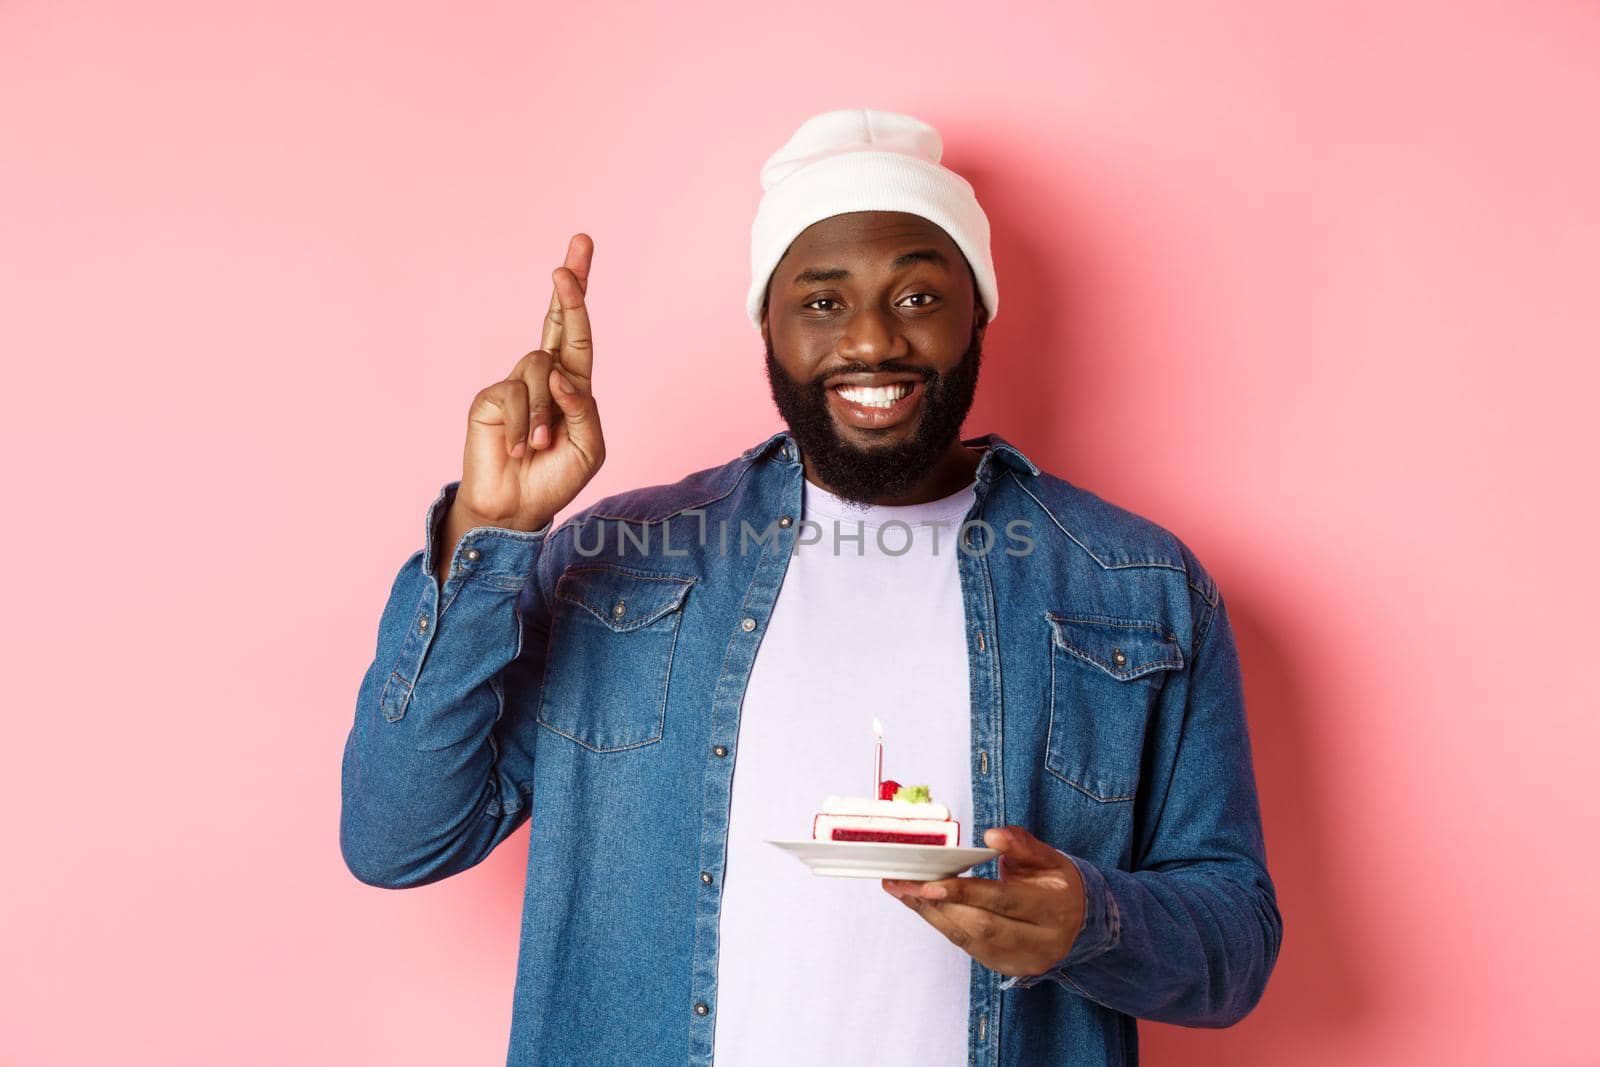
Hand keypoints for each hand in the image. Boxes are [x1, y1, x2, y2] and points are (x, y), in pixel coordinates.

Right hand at [454, 233, 604, 531]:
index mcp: (572, 384)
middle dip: (571, 285)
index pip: (576, 332)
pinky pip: (517, 393)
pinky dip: (527, 423)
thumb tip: (561, 373)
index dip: (578, 293)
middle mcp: (544, 376)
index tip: (581, 248)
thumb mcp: (589, 447)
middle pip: (555, 320)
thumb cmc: (556, 478)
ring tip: (540, 446)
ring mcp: (516, 383)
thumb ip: (584, 408)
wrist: (515, 508)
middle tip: (576, 252)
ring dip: (547, 413)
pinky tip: (521, 448)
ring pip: (541, 368)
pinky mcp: (491, 397)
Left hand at [882, 825, 1086, 979]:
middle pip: (981, 925)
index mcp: (1054, 908)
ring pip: (968, 939)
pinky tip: (920, 902)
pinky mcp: (1004, 967)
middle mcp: (1040, 941)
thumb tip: (992, 835)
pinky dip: (940, 921)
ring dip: (931, 912)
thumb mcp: (1049, 858)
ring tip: (901, 888)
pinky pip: (965, 945)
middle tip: (902, 881)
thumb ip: (1022, 844)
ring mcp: (1021, 960)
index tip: (929, 881)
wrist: (1079, 924)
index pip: (1004, 901)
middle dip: (938, 903)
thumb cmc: (1056, 884)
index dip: (965, 892)